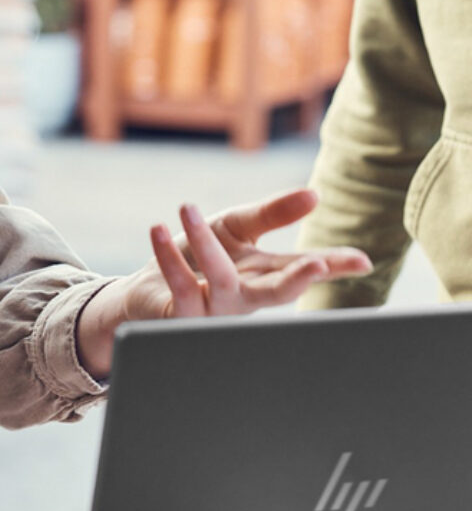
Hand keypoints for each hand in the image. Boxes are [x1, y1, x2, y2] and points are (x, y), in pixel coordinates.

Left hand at [75, 188, 370, 380]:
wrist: (147, 289)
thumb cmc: (198, 258)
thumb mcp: (236, 229)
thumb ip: (272, 214)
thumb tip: (314, 195)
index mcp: (263, 275)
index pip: (303, 268)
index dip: (333, 266)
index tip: (362, 261)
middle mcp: (244, 297)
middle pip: (278, 292)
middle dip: (299, 281)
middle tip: (318, 265)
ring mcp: (214, 311)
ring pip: (220, 278)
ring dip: (204, 242)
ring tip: (186, 207)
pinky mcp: (181, 316)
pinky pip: (180, 286)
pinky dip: (167, 257)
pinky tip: (157, 230)